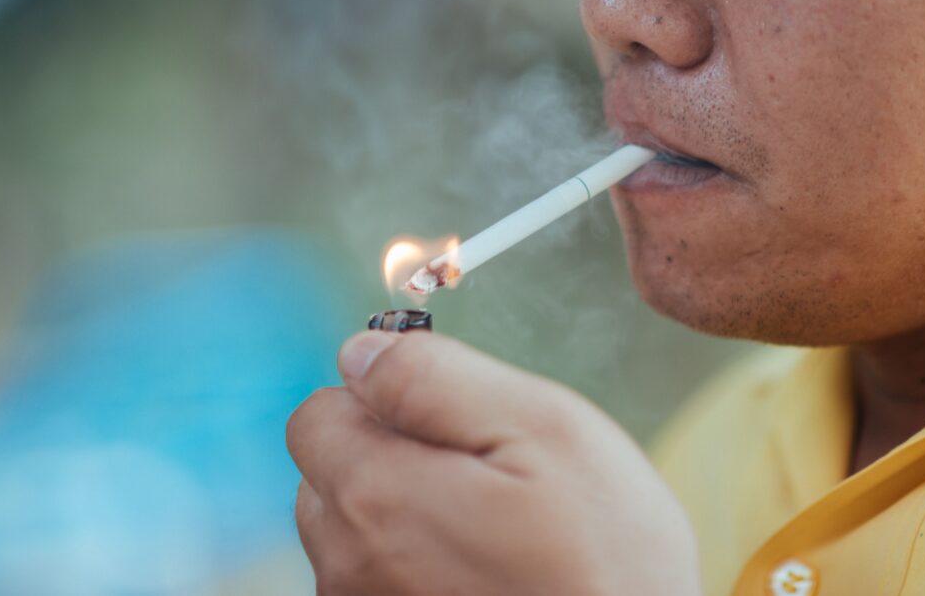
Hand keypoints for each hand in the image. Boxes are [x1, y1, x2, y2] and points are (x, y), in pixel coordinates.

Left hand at [287, 331, 700, 595]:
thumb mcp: (545, 428)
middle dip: (389, 456)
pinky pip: (378, 578)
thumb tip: (360, 351)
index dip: (382, 400)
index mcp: (375, 494)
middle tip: (483, 476)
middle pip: (330, 473)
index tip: (448, 420)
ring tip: (489, 531)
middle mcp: (348, 563)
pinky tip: (481, 573)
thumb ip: (434, 378)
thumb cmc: (606, 558)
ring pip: (352, 530)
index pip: (319, 413)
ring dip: (403, 514)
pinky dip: (414, 564)